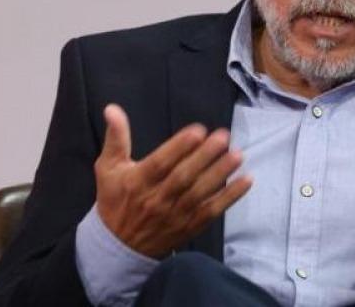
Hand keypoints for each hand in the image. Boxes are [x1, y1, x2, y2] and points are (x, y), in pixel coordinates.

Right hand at [94, 104, 251, 257]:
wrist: (119, 246)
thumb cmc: (115, 199)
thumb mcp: (108, 167)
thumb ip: (115, 138)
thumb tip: (112, 108)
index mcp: (137, 182)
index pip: (160, 163)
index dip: (179, 147)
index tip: (198, 130)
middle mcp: (156, 199)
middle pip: (183, 177)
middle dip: (204, 156)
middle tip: (223, 137)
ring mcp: (175, 214)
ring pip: (200, 193)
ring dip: (220, 174)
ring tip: (237, 155)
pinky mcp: (190, 226)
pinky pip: (212, 211)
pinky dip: (230, 197)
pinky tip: (246, 181)